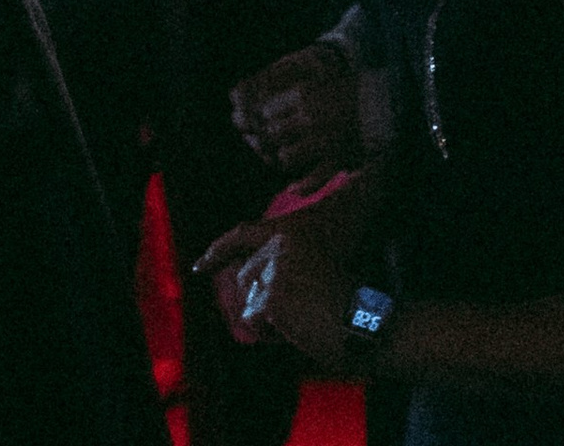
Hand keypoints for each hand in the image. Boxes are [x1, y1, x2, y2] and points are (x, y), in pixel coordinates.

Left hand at [199, 174, 369, 364]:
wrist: (364, 320)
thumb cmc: (351, 296)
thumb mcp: (321, 263)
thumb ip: (289, 261)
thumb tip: (256, 280)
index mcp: (288, 231)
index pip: (241, 234)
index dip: (218, 250)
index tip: (199, 267)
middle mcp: (276, 246)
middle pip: (246, 276)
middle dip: (262, 300)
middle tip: (293, 314)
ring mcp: (272, 271)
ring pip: (250, 299)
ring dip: (269, 316)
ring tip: (299, 320)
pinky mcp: (271, 299)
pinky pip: (256, 320)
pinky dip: (271, 332)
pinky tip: (295, 331)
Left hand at [231, 40, 361, 178]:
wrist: (381, 103)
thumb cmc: (344, 90)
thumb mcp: (315, 79)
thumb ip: (288, 85)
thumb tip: (246, 93)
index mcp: (303, 94)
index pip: (265, 110)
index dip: (255, 119)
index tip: (251, 123)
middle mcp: (310, 117)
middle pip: (272, 133)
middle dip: (263, 140)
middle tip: (259, 143)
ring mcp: (324, 139)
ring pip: (286, 156)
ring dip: (281, 159)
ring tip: (280, 158)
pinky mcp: (338, 158)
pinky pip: (315, 178)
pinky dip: (303, 186)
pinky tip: (295, 188)